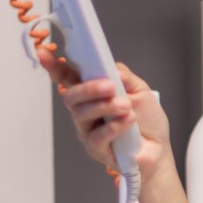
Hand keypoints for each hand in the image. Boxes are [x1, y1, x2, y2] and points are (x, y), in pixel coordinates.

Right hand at [39, 49, 171, 181]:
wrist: (158, 150)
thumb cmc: (147, 121)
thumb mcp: (141, 91)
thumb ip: (125, 77)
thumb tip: (111, 67)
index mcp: (93, 94)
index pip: (68, 78)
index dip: (54, 67)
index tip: (43, 52)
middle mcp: (85, 111)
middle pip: (71, 96)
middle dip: (89, 89)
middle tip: (110, 87)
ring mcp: (88, 131)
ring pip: (82, 114)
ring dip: (106, 106)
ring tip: (127, 107)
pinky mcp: (96, 149)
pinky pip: (97, 136)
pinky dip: (115, 126)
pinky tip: (129, 122)